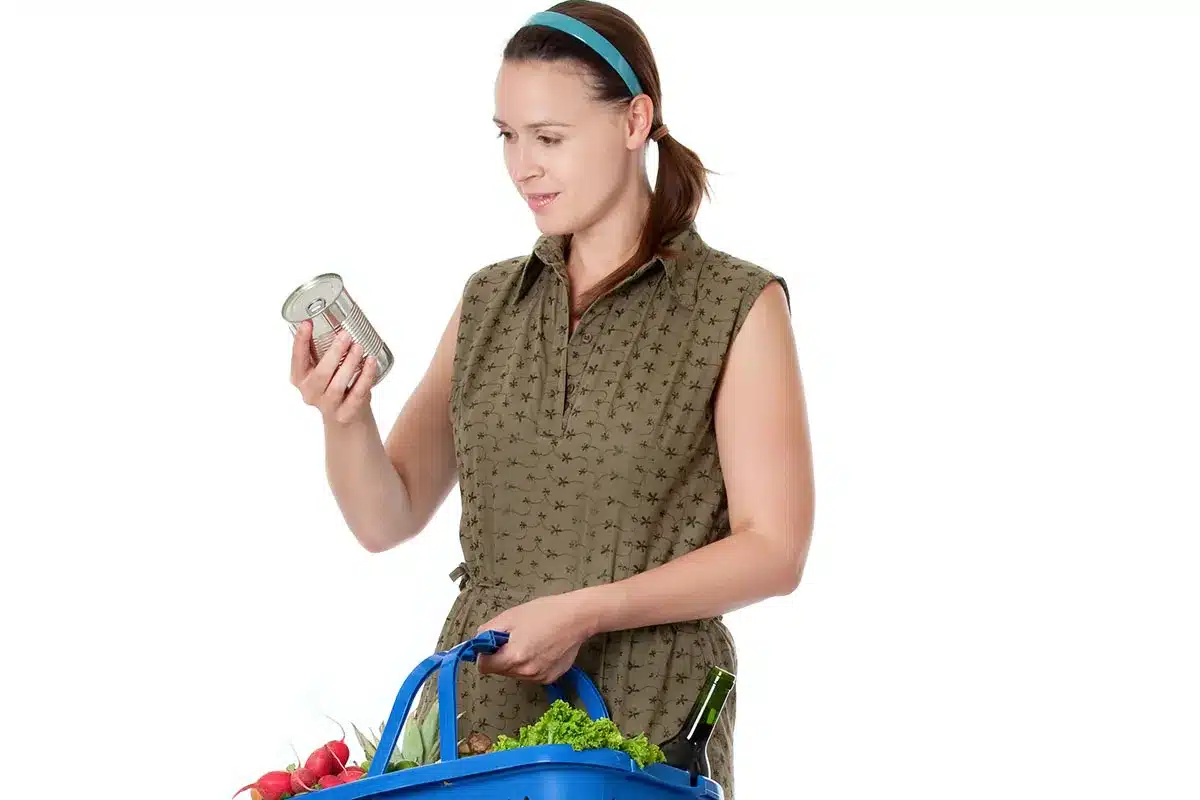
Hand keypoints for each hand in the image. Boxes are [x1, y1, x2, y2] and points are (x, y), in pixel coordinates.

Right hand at [290, 321, 377, 424]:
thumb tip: (333, 316)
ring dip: (350, 364)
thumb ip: (323, 348)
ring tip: (359, 347)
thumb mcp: (324, 367)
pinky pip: (357, 394)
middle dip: (334, 353)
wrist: (346, 417)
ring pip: (338, 385)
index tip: (307, 323)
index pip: (297, 359)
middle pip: (321, 374)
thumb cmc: (333, 384)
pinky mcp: (345, 414)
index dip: (300, 341)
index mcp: (300, 378)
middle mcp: (310, 393)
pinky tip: (370, 363)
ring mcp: (327, 406)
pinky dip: (365, 377)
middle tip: (346, 336)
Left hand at [475, 593, 593, 684]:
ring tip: (531, 640)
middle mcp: (526, 672)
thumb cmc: (545, 612)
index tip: (493, 643)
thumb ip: (487, 631)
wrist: (578, 617)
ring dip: (516, 661)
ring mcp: (540, 677)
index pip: (484, 667)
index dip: (485, 654)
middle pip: (500, 670)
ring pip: (516, 673)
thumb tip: (476, 643)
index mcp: (514, 657)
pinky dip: (531, 664)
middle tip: (515, 637)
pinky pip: (531, 674)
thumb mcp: (510, 616)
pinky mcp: (551, 678)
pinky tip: (542, 648)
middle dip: (501, 656)